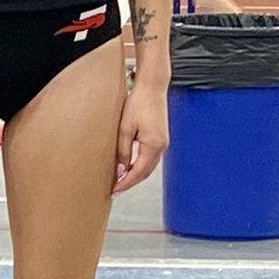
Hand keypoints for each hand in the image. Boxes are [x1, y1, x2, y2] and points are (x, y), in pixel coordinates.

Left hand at [113, 75, 168, 194]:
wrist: (152, 88)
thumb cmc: (139, 103)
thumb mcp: (125, 129)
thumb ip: (123, 151)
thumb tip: (121, 170)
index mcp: (153, 145)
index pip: (139, 172)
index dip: (126, 183)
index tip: (115, 190)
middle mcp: (161, 146)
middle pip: (145, 172)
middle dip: (131, 182)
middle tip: (116, 189)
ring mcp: (163, 142)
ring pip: (149, 166)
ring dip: (136, 174)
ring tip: (121, 180)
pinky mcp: (161, 138)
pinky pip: (151, 158)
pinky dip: (141, 165)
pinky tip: (130, 166)